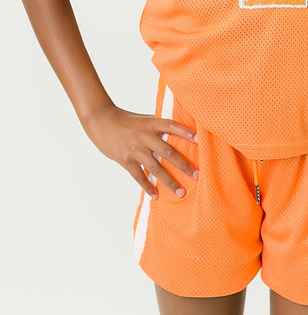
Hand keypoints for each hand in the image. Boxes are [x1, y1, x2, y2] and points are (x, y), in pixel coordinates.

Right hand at [84, 103, 198, 198]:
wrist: (101, 120)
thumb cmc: (126, 120)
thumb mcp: (144, 119)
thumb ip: (158, 127)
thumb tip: (177, 133)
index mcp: (151, 123)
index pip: (172, 126)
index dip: (186, 133)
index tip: (200, 140)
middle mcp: (145, 136)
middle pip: (168, 152)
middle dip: (183, 165)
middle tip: (197, 175)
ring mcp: (135, 149)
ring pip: (155, 168)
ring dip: (169, 181)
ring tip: (181, 192)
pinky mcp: (125, 159)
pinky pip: (139, 176)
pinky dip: (148, 186)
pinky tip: (156, 195)